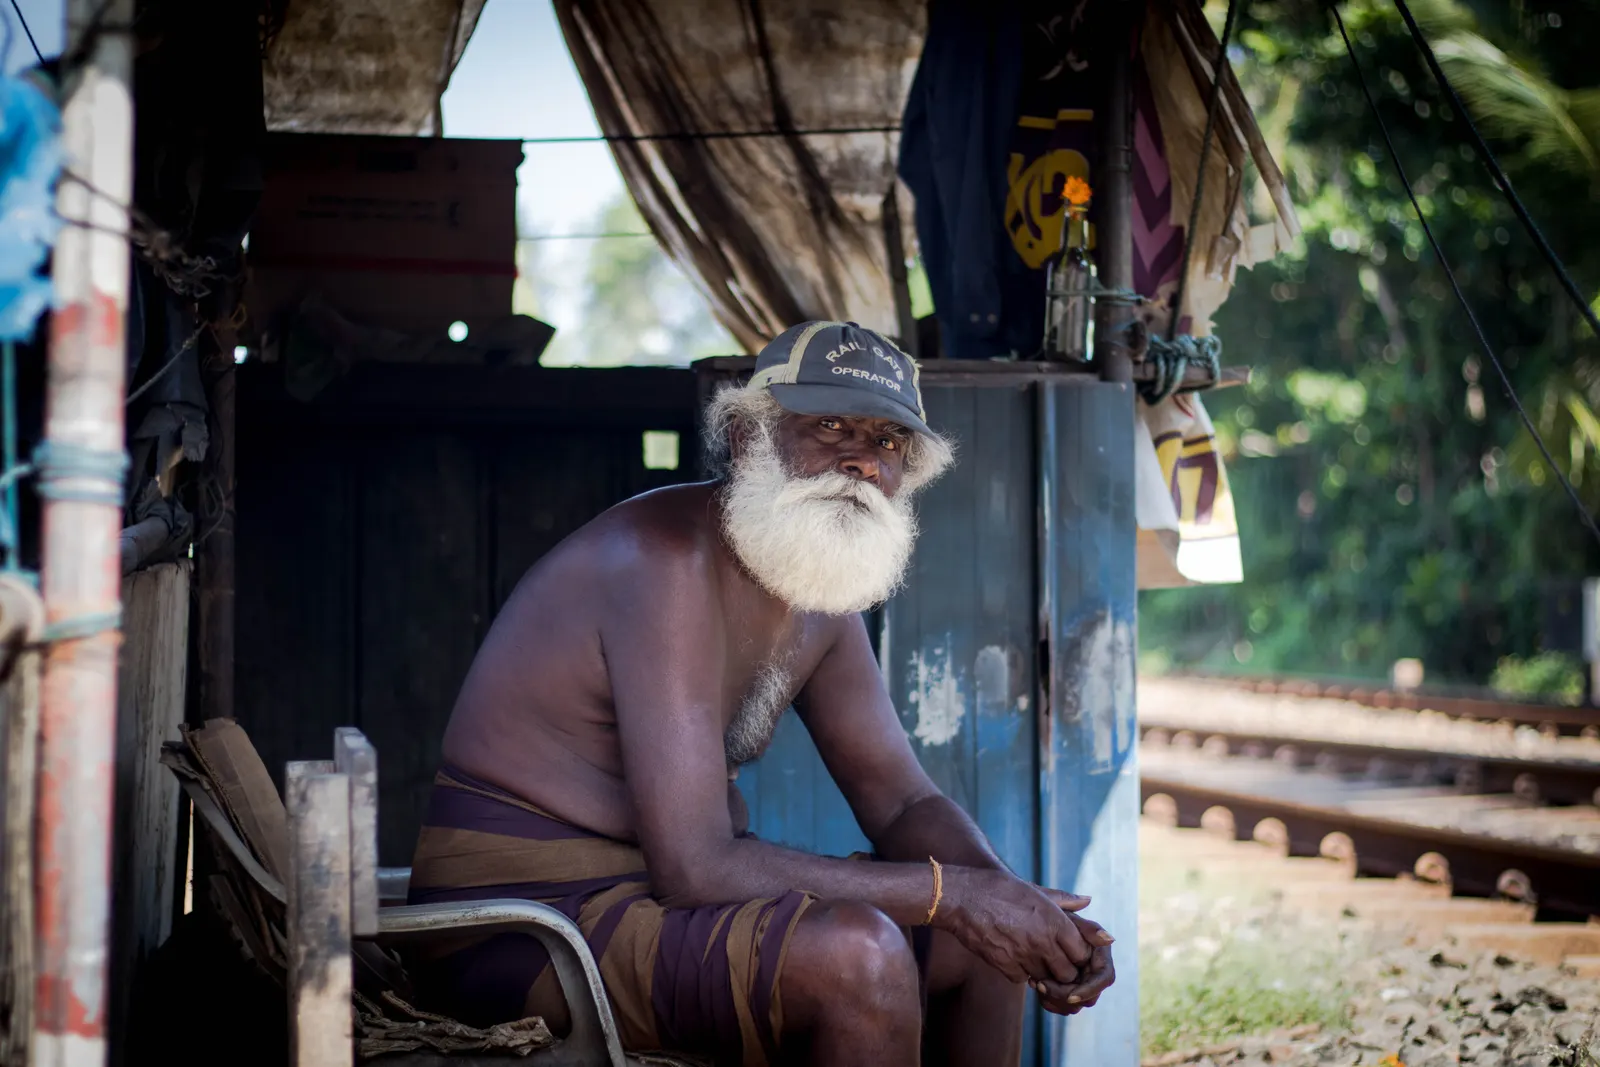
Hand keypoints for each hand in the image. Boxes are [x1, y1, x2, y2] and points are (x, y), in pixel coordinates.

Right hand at [936, 869, 1094, 986]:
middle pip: (1068, 973)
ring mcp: (1023, 954)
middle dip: (1064, 970)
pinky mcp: (1004, 964)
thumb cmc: (999, 888)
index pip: (1082, 953)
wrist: (961, 896)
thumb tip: (1087, 901)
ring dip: (1042, 973)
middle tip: (1054, 961)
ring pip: (1045, 980)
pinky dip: (1020, 973)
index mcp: (1054, 920)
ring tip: (1033, 958)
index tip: (1069, 950)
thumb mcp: (1034, 889)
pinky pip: (1021, 979)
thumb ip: (1064, 899)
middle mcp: (1042, 940)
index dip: (1078, 955)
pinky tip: (1014, 958)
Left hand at [1031, 895, 1114, 1015]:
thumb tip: (1109, 938)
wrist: (1027, 922)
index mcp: (1099, 954)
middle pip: (1089, 997)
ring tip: (1035, 983)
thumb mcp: (1065, 917)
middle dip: (1065, 996)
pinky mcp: (1065, 988)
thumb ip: (1087, 927)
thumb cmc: (1047, 914)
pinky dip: (1048, 1001)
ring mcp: (1079, 981)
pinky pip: (1061, 1005)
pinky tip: (1033, 985)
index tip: (1069, 996)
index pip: (1104, 979)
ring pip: (1074, 1005)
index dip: (1089, 990)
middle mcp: (1092, 970)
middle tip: (1040, 985)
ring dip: (1055, 999)